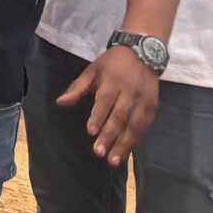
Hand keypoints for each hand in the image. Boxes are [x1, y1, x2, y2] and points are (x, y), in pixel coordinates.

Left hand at [58, 45, 161, 163]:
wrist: (143, 52)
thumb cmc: (112, 64)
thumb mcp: (92, 71)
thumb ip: (77, 88)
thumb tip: (60, 102)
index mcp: (113, 81)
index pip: (105, 101)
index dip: (98, 117)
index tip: (91, 132)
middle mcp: (130, 92)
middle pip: (119, 116)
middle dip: (109, 136)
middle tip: (99, 153)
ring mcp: (143, 100)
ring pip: (134, 125)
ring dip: (124, 144)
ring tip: (114, 160)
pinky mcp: (153, 106)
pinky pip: (145, 126)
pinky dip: (136, 140)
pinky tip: (128, 151)